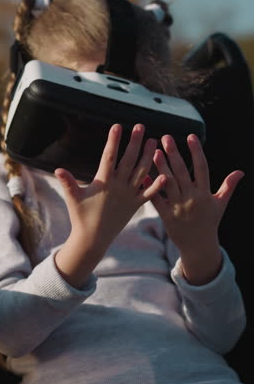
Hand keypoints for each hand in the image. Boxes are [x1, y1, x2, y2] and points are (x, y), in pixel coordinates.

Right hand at [54, 123, 165, 287]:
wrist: (93, 239)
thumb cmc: (81, 217)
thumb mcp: (73, 198)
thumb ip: (67, 182)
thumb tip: (57, 169)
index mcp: (103, 182)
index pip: (109, 157)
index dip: (113, 141)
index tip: (117, 127)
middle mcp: (119, 187)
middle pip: (129, 160)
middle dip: (135, 143)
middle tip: (140, 126)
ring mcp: (129, 196)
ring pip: (142, 173)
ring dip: (148, 156)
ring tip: (153, 141)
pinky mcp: (136, 205)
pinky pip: (149, 194)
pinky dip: (157, 185)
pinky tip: (166, 174)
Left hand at [150, 134, 243, 284]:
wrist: (199, 246)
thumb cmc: (210, 222)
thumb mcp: (220, 204)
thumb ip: (228, 186)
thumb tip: (241, 172)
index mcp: (205, 193)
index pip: (201, 168)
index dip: (196, 152)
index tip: (191, 136)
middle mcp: (192, 198)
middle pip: (182, 173)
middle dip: (174, 154)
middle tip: (166, 138)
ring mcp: (178, 208)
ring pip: (169, 184)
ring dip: (161, 168)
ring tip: (154, 152)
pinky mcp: (167, 216)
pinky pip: (157, 201)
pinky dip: (150, 189)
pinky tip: (143, 176)